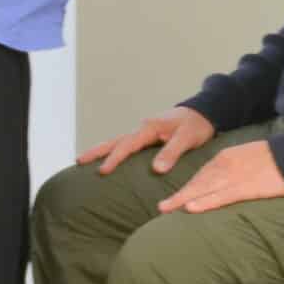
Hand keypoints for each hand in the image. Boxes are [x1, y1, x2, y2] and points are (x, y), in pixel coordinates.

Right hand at [79, 106, 215, 176]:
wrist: (204, 113)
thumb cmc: (196, 125)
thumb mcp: (187, 138)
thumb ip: (172, 152)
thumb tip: (156, 169)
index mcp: (150, 127)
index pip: (128, 145)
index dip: (115, 158)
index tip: (103, 171)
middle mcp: (143, 128)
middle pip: (116, 141)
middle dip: (97, 151)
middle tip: (78, 160)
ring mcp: (145, 132)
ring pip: (119, 142)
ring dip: (102, 150)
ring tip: (84, 160)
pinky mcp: (148, 137)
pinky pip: (127, 145)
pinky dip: (115, 151)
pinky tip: (109, 160)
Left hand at [157, 140, 283, 215]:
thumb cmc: (275, 159)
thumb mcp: (248, 158)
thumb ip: (233, 168)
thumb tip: (222, 182)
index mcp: (226, 157)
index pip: (201, 174)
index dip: (187, 187)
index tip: (174, 198)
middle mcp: (225, 165)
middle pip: (198, 182)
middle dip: (179, 195)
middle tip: (162, 207)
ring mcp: (235, 176)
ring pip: (204, 189)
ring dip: (184, 199)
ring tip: (167, 209)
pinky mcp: (247, 187)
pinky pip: (221, 196)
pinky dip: (205, 202)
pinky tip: (192, 208)